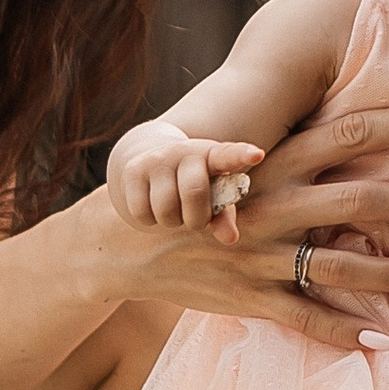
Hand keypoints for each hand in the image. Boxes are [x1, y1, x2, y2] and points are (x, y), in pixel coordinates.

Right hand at [101, 98, 388, 345]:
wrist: (128, 242)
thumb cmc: (208, 194)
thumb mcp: (252, 162)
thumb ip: (306, 152)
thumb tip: (373, 126)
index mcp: (275, 162)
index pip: (349, 132)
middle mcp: (273, 205)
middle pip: (358, 199)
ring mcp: (261, 256)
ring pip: (342, 268)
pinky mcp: (250, 299)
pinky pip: (304, 320)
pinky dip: (343, 333)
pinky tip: (386, 342)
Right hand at [109, 121, 266, 238]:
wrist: (152, 159)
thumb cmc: (193, 183)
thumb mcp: (212, 195)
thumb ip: (223, 215)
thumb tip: (230, 238)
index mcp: (211, 154)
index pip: (228, 155)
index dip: (242, 155)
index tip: (257, 155)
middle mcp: (183, 151)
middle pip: (194, 191)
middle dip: (196, 218)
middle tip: (196, 221)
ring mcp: (156, 159)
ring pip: (165, 207)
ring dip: (172, 222)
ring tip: (175, 213)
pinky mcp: (132, 171)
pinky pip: (141, 211)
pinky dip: (150, 221)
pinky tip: (154, 209)